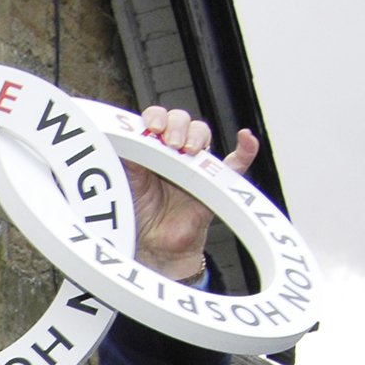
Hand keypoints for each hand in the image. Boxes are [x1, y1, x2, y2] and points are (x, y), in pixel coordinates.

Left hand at [127, 108, 259, 279]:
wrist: (155, 248)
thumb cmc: (141, 216)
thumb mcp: (127, 182)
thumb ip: (126, 158)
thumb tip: (118, 135)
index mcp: (152, 149)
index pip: (159, 119)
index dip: (156, 117)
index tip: (151, 127)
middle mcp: (174, 153)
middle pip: (182, 121)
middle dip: (176, 126)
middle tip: (170, 143)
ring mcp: (195, 166)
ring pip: (202, 135)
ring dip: (197, 135)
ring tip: (188, 150)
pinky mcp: (214, 184)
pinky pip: (237, 164)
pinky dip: (246, 150)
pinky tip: (246, 139)